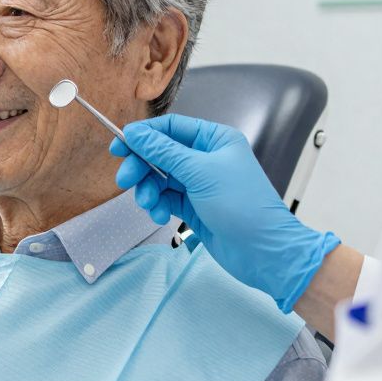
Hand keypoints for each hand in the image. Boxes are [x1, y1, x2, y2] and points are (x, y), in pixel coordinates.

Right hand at [110, 114, 340, 312]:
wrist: (263, 252)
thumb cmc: (240, 205)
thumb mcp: (199, 172)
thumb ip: (163, 151)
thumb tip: (134, 133)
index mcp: (214, 140)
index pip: (171, 128)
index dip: (143, 135)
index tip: (118, 146)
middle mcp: (206, 158)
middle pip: (160, 154)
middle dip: (141, 167)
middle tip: (125, 181)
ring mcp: (199, 184)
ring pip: (159, 178)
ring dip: (149, 191)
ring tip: (150, 205)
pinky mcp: (193, 207)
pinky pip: (165, 198)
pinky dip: (158, 206)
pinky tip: (161, 216)